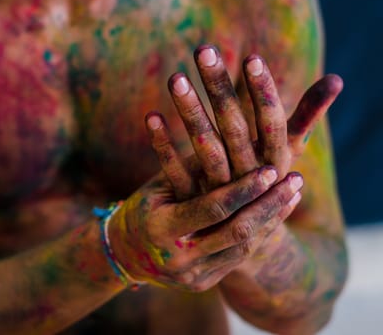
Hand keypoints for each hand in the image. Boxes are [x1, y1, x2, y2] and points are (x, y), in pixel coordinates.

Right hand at [107, 166, 302, 291]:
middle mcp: (180, 258)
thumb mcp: (159, 187)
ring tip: (293, 193)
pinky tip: (276, 212)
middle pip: (236, 232)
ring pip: (243, 248)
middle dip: (269, 205)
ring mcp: (193, 275)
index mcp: (162, 229)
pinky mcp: (204, 283)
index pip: (212, 209)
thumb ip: (192, 171)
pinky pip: (239, 257)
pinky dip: (260, 233)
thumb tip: (232, 137)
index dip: (243, 189)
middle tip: (295, 180)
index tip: (271, 169)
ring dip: (271, 219)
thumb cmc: (141, 210)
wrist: (125, 254)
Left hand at [145, 45, 341, 198]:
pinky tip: (151, 116)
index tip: (252, 57)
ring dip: (191, 112)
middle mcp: (249, 179)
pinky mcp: (192, 203)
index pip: (272, 123)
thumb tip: (335, 79)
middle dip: (219, 89)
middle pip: (234, 129)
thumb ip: (306, 115)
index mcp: (275, 163)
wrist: (245, 240)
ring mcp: (220, 193)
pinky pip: (175, 172)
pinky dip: (162, 144)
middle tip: (204, 50)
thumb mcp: (286, 151)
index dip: (263, 92)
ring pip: (205, 149)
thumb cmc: (265, 182)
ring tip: (175, 77)